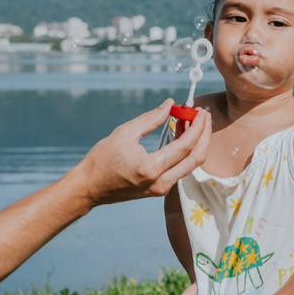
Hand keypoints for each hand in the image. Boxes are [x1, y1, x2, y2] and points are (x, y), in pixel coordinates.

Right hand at [76, 100, 210, 204]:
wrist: (89, 188)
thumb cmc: (102, 160)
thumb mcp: (124, 133)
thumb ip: (150, 118)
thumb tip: (170, 104)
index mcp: (151, 168)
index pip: (185, 147)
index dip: (197, 127)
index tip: (200, 111)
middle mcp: (160, 183)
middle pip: (195, 159)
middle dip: (204, 135)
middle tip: (204, 116)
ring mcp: (161, 189)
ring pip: (190, 166)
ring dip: (195, 143)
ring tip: (192, 122)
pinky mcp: (159, 190)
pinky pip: (180, 169)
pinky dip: (184, 152)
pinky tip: (180, 134)